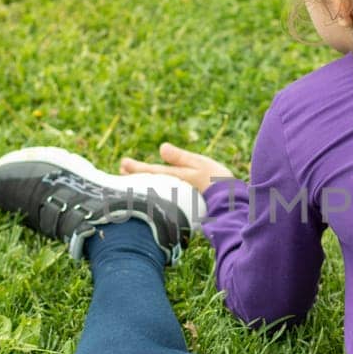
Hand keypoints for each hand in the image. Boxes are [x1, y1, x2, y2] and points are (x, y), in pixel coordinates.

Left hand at [120, 143, 235, 194]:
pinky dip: (156, 191)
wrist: (230, 204)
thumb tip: (161, 148)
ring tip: (134, 178)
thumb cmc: (216, 182)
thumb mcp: (200, 164)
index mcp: (173, 178)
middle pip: (148, 182)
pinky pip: (163, 197)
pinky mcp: (183, 206)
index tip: (123, 163)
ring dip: (143, 183)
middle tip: (122, 170)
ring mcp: (175, 200)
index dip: (135, 168)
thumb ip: (180, 157)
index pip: (149, 171)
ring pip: (154, 190)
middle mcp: (170, 190)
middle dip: (134, 176)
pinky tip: (156, 190)